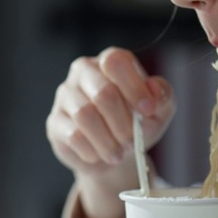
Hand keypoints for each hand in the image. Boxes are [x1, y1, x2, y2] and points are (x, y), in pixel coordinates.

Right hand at [46, 48, 174, 217]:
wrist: (116, 154)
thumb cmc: (137, 124)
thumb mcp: (159, 110)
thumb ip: (162, 95)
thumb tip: (153, 89)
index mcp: (110, 62)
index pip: (116, 62)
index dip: (134, 87)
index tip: (148, 111)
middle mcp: (83, 71)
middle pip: (103, 93)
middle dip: (123, 124)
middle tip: (131, 141)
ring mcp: (65, 95)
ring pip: (85, 115)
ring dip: (108, 141)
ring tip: (118, 154)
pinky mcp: (55, 122)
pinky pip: (73, 136)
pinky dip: (92, 151)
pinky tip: (99, 155)